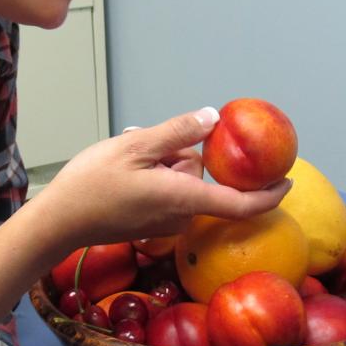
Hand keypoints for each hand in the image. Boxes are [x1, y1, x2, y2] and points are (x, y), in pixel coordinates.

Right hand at [34, 108, 291, 250]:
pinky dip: (155, 177)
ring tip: (130, 152)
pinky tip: (127, 167)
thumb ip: (178, 132)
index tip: (288, 179)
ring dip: (165, 164)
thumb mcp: (135, 145)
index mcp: (184, 199)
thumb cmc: (92, 184)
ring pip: (182, 184)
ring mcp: (164, 225)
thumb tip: (214, 119)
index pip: (242, 205)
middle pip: (203, 181)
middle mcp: (180, 217)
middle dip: (184, 156)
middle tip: (150, 141)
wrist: (57, 223)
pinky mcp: (150, 226)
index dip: (270, 195)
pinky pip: (167, 194)